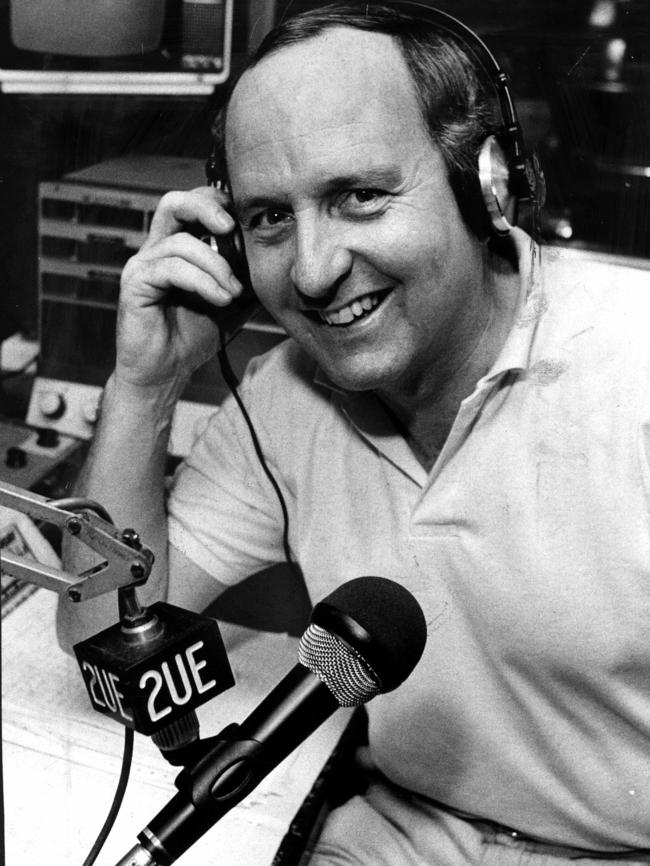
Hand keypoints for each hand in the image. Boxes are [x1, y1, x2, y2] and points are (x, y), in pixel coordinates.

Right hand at [116, 186, 244, 388]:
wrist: (167, 371)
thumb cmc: (194, 335)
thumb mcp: (233, 302)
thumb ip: (248, 277)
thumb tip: (277, 258)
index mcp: (179, 247)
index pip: (195, 205)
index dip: (220, 205)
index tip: (247, 225)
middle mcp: (157, 249)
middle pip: (175, 203)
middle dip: (207, 208)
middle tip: (231, 228)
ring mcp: (144, 264)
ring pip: (181, 242)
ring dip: (216, 266)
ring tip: (233, 293)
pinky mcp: (136, 282)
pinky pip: (172, 268)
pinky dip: (202, 282)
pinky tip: (220, 299)